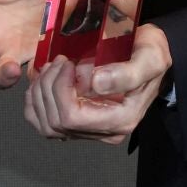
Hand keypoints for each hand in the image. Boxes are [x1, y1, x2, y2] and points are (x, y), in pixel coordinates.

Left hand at [23, 23, 170, 145]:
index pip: (72, 118)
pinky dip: (35, 102)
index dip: (60, 89)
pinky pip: (43, 122)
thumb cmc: (151, 55)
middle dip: (48, 88)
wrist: (150, 56)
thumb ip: (128, 72)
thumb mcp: (150, 57)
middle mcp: (104, 131)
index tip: (67, 62)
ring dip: (39, 94)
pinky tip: (43, 81)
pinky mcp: (77, 122)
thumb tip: (96, 83)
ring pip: (45, 125)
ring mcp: (89, 129)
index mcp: (121, 120)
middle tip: (58, 60)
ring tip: (51, 68)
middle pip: (55, 123)